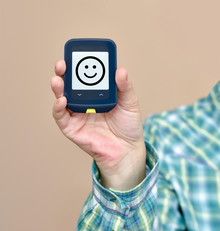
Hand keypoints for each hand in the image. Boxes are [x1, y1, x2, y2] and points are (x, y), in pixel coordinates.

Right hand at [51, 60, 145, 189]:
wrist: (126, 149)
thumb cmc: (128, 126)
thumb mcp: (130, 103)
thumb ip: (125, 87)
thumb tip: (120, 70)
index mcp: (97, 94)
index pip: (85, 76)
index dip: (79, 65)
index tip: (78, 56)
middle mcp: (84, 102)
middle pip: (69, 85)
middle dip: (63, 73)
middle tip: (62, 65)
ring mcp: (77, 115)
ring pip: (61, 98)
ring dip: (57, 88)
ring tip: (58, 80)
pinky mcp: (72, 129)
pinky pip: (61, 117)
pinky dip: (58, 109)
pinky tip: (62, 101)